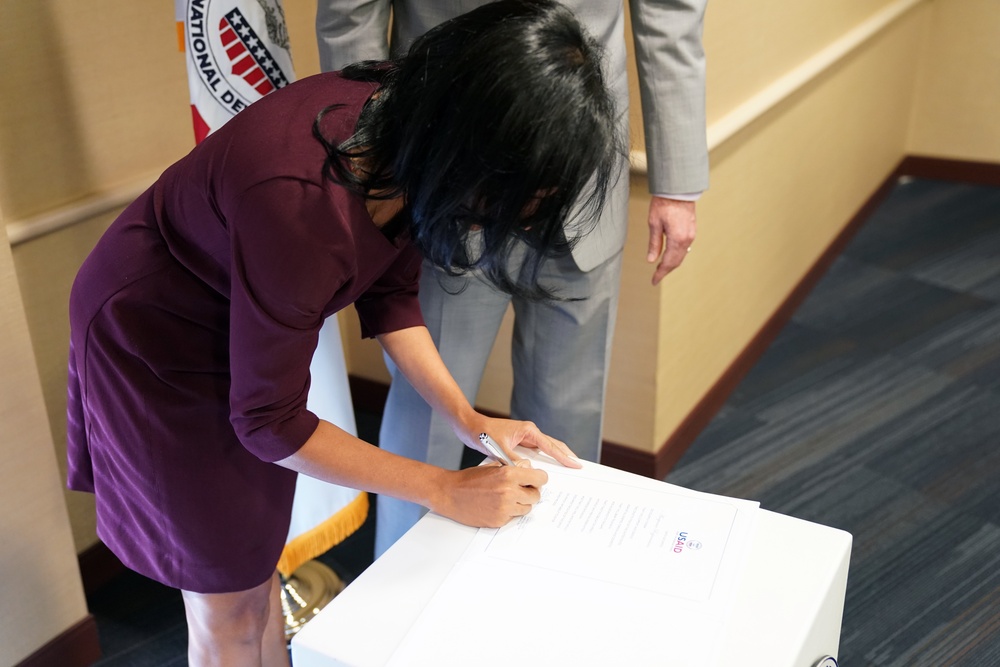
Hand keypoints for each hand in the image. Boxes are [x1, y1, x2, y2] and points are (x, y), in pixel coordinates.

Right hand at [431, 462, 547, 527]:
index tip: (536, 480)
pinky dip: (509, 512)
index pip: (540, 478)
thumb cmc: (469, 479)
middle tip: (521, 490)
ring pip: (527, 508)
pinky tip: (497, 505)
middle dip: (530, 492)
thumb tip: (528, 467)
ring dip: (521, 503)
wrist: (450, 494)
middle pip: (536, 495)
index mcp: (509, 474)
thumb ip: (513, 467)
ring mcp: (505, 508)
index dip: (539, 479)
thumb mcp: (493, 466)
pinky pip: (514, 517)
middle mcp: (509, 491)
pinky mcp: (499, 520)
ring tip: (508, 498)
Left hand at [462, 416, 581, 469]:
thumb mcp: (498, 449)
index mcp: (528, 431)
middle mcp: (529, 432)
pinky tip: (548, 466)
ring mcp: (525, 437)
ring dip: (557, 456)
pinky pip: (536, 451)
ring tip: (569, 466)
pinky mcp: (519, 442)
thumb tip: (526, 469)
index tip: (576, 464)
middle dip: (566, 455)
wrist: (469, 426)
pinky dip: (544, 458)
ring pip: (546, 448)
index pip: (551, 446)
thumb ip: (513, 460)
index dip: (564, 457)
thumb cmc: (482, 434)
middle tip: (578, 466)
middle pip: (553, 445)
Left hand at [646, 196, 696, 284]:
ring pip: (681, 255)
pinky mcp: (692, 230)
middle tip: (656, 277)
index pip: (668, 262)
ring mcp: (691, 235)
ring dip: (672, 263)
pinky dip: (677, 255)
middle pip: (676, 261)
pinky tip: (670, 256)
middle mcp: (687, 239)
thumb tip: (651, 260)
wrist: (678, 190)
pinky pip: (685, 248)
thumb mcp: (654, 224)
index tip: (654, 281)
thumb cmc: (664, 203)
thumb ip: (654, 243)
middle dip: (666, 270)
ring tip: (661, 268)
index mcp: (677, 239)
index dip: (660, 273)